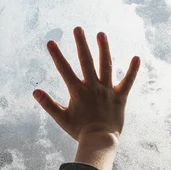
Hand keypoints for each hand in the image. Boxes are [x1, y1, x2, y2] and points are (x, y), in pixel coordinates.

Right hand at [33, 27, 139, 141]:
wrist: (100, 140)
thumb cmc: (79, 131)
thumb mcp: (61, 118)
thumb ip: (48, 103)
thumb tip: (34, 91)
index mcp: (78, 91)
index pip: (64, 69)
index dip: (57, 55)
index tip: (50, 42)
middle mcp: (93, 87)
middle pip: (86, 61)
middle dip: (81, 44)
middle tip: (77, 29)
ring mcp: (107, 90)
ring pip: (106, 65)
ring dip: (103, 49)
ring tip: (101, 34)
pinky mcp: (120, 97)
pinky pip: (128, 81)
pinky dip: (132, 70)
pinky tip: (136, 57)